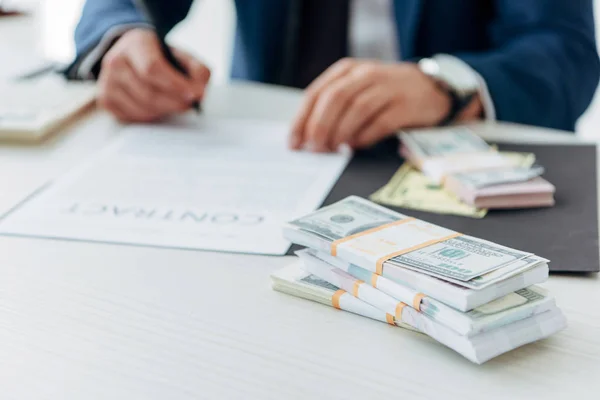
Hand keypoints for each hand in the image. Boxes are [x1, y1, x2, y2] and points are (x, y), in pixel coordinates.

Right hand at [97, 28, 210, 122]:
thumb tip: (199, 93)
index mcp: (136, 43)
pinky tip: (157, 107)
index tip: (193, 94)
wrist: (130, 55)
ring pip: (142, 108)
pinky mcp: (105, 100)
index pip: (153, 68)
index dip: (175, 85)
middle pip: (148, 93)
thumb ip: (197, 71)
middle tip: (189, 104)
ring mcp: (107, 81)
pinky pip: (133, 117)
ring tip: (174, 104)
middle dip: (174, 103)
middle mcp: (116, 61)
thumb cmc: (159, 57)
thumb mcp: (181, 55)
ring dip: (164, 111)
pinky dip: (151, 117)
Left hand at [290, 58, 453, 151]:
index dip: (302, 120)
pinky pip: (381, 122)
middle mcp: (366, 74)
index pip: (316, 93)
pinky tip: (356, 147)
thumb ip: (332, 108)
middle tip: (315, 149)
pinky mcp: (406, 105)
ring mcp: (388, 87)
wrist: (429, 89)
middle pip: (335, 98)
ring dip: (341, 133)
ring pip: (357, 108)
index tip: (294, 143)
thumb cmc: (384, 94)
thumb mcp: (356, 90)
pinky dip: (365, 137)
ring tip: (334, 150)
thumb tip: (306, 138)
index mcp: (347, 70)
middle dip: (320, 126)